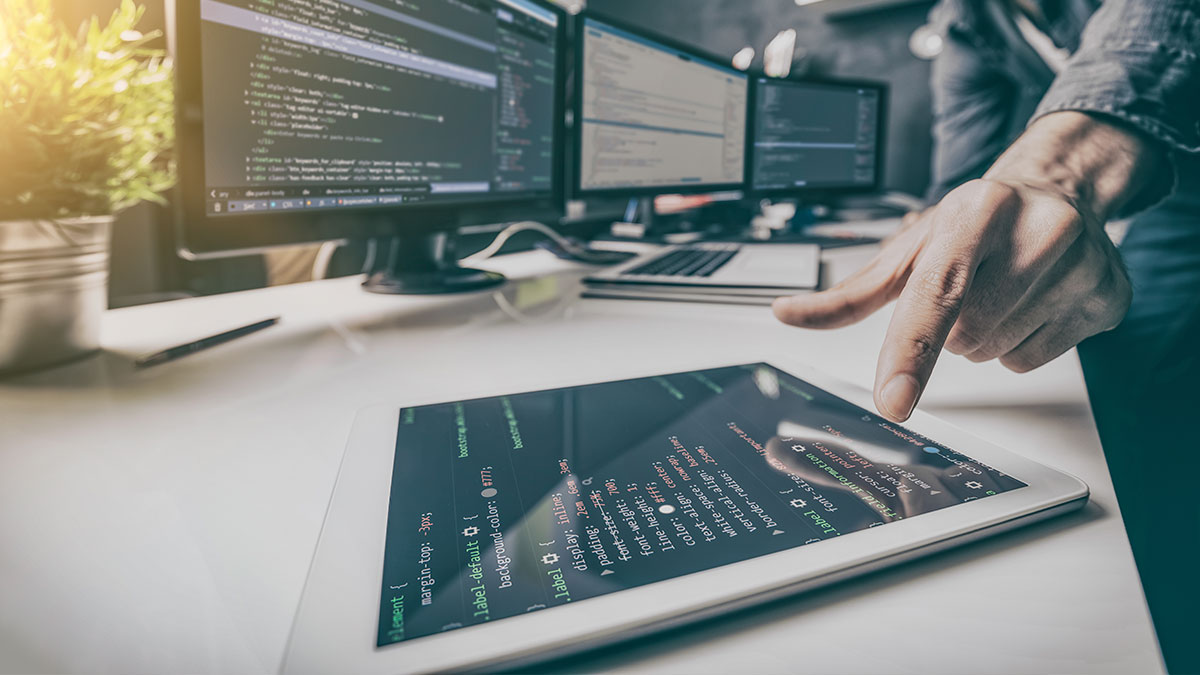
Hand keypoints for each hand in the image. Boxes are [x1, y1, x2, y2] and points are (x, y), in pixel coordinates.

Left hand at [773, 112, 1161, 421]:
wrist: (1060, 190)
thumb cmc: (975, 223)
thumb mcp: (910, 247)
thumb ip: (850, 293)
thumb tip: (785, 313)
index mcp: (976, 211)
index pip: (935, 294)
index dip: (910, 351)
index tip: (894, 401)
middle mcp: (1037, 231)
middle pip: (963, 338)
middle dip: (952, 328)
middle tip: (969, 288)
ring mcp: (1080, 266)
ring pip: (995, 354)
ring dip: (983, 338)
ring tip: (1000, 291)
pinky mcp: (1108, 298)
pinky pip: (1033, 361)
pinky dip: (1020, 345)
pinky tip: (1031, 302)